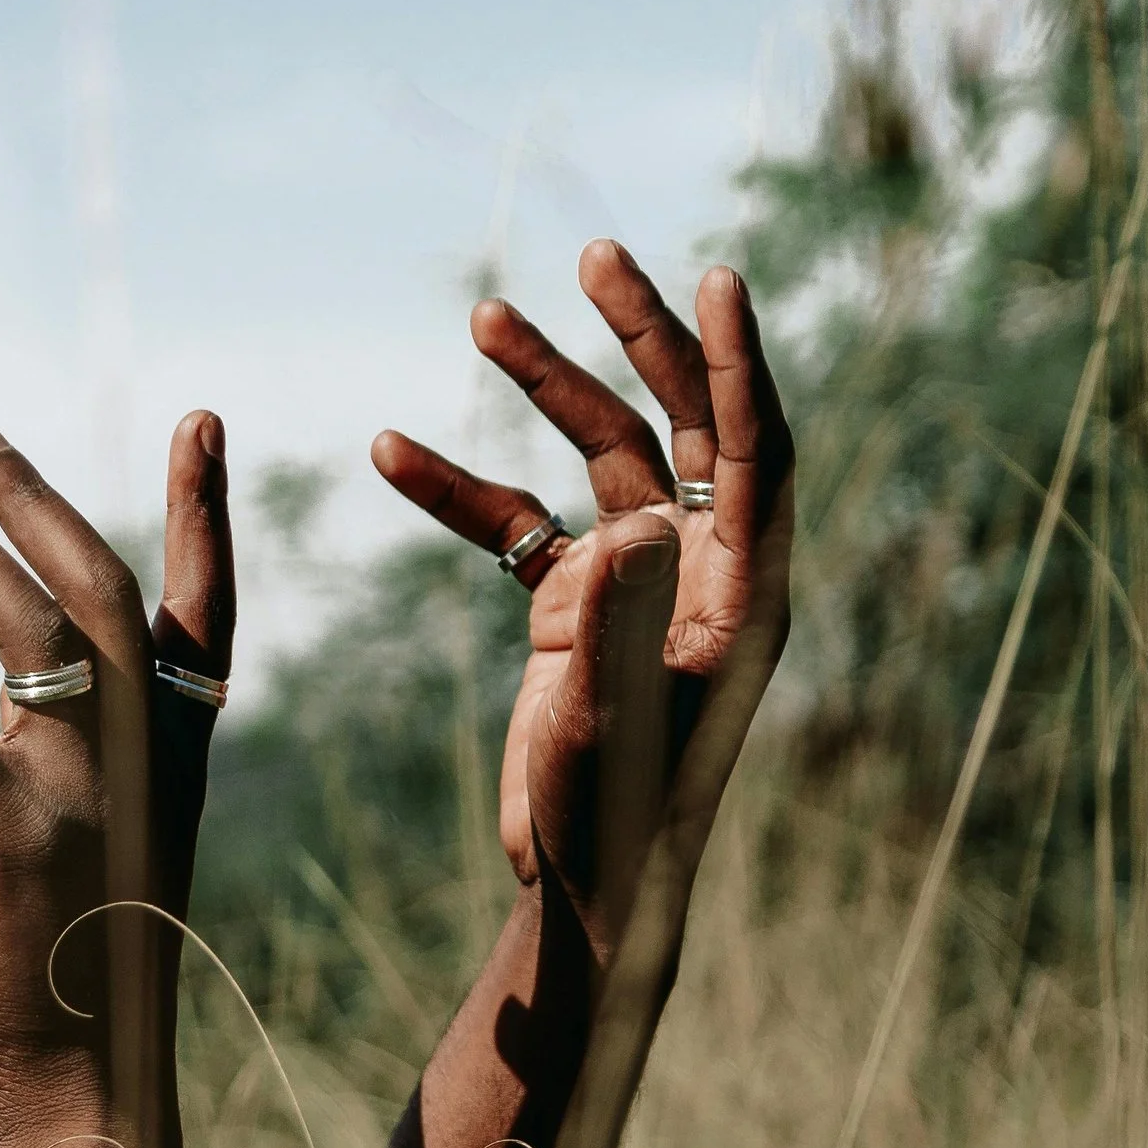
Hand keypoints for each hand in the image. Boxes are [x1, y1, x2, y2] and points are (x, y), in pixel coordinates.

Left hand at [0, 412, 232, 1136]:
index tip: (196, 420)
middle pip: (99, 588)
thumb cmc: (93, 972)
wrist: (91, 1087)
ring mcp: (87, 792)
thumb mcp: (120, 848)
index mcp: (179, 753)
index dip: (203, 514)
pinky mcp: (12, 836)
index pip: (204, 609)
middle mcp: (147, 757)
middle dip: (36, 498)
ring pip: (26, 632)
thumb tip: (60, 692)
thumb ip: (105, 762)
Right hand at [371, 242, 793, 950]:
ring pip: (601, 455)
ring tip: (481, 315)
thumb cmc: (611, 824)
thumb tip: (644, 521)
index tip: (717, 276)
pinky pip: (521, 524)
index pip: (757, 453)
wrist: (575, 891)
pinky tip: (390, 452)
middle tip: (597, 256)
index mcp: (743, 595)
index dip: (739, 363)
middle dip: (642, 338)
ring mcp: (638, 585)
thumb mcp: (613, 723)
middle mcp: (703, 573)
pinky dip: (462, 491)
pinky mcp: (576, 610)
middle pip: (686, 425)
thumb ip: (628, 623)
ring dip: (546, 387)